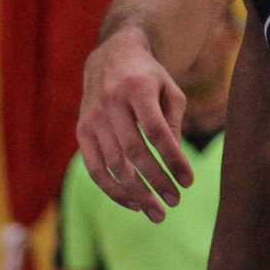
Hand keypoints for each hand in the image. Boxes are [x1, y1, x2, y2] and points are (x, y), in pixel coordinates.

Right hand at [76, 27, 191, 219]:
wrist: (111, 57)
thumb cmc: (148, 77)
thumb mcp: (169, 90)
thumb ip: (174, 123)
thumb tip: (175, 163)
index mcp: (137, 87)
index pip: (156, 131)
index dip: (173, 159)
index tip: (188, 182)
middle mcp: (111, 102)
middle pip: (134, 152)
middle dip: (156, 181)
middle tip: (175, 201)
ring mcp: (93, 117)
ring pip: (113, 165)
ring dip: (136, 193)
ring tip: (157, 212)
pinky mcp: (81, 131)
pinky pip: (95, 168)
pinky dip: (113, 190)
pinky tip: (133, 204)